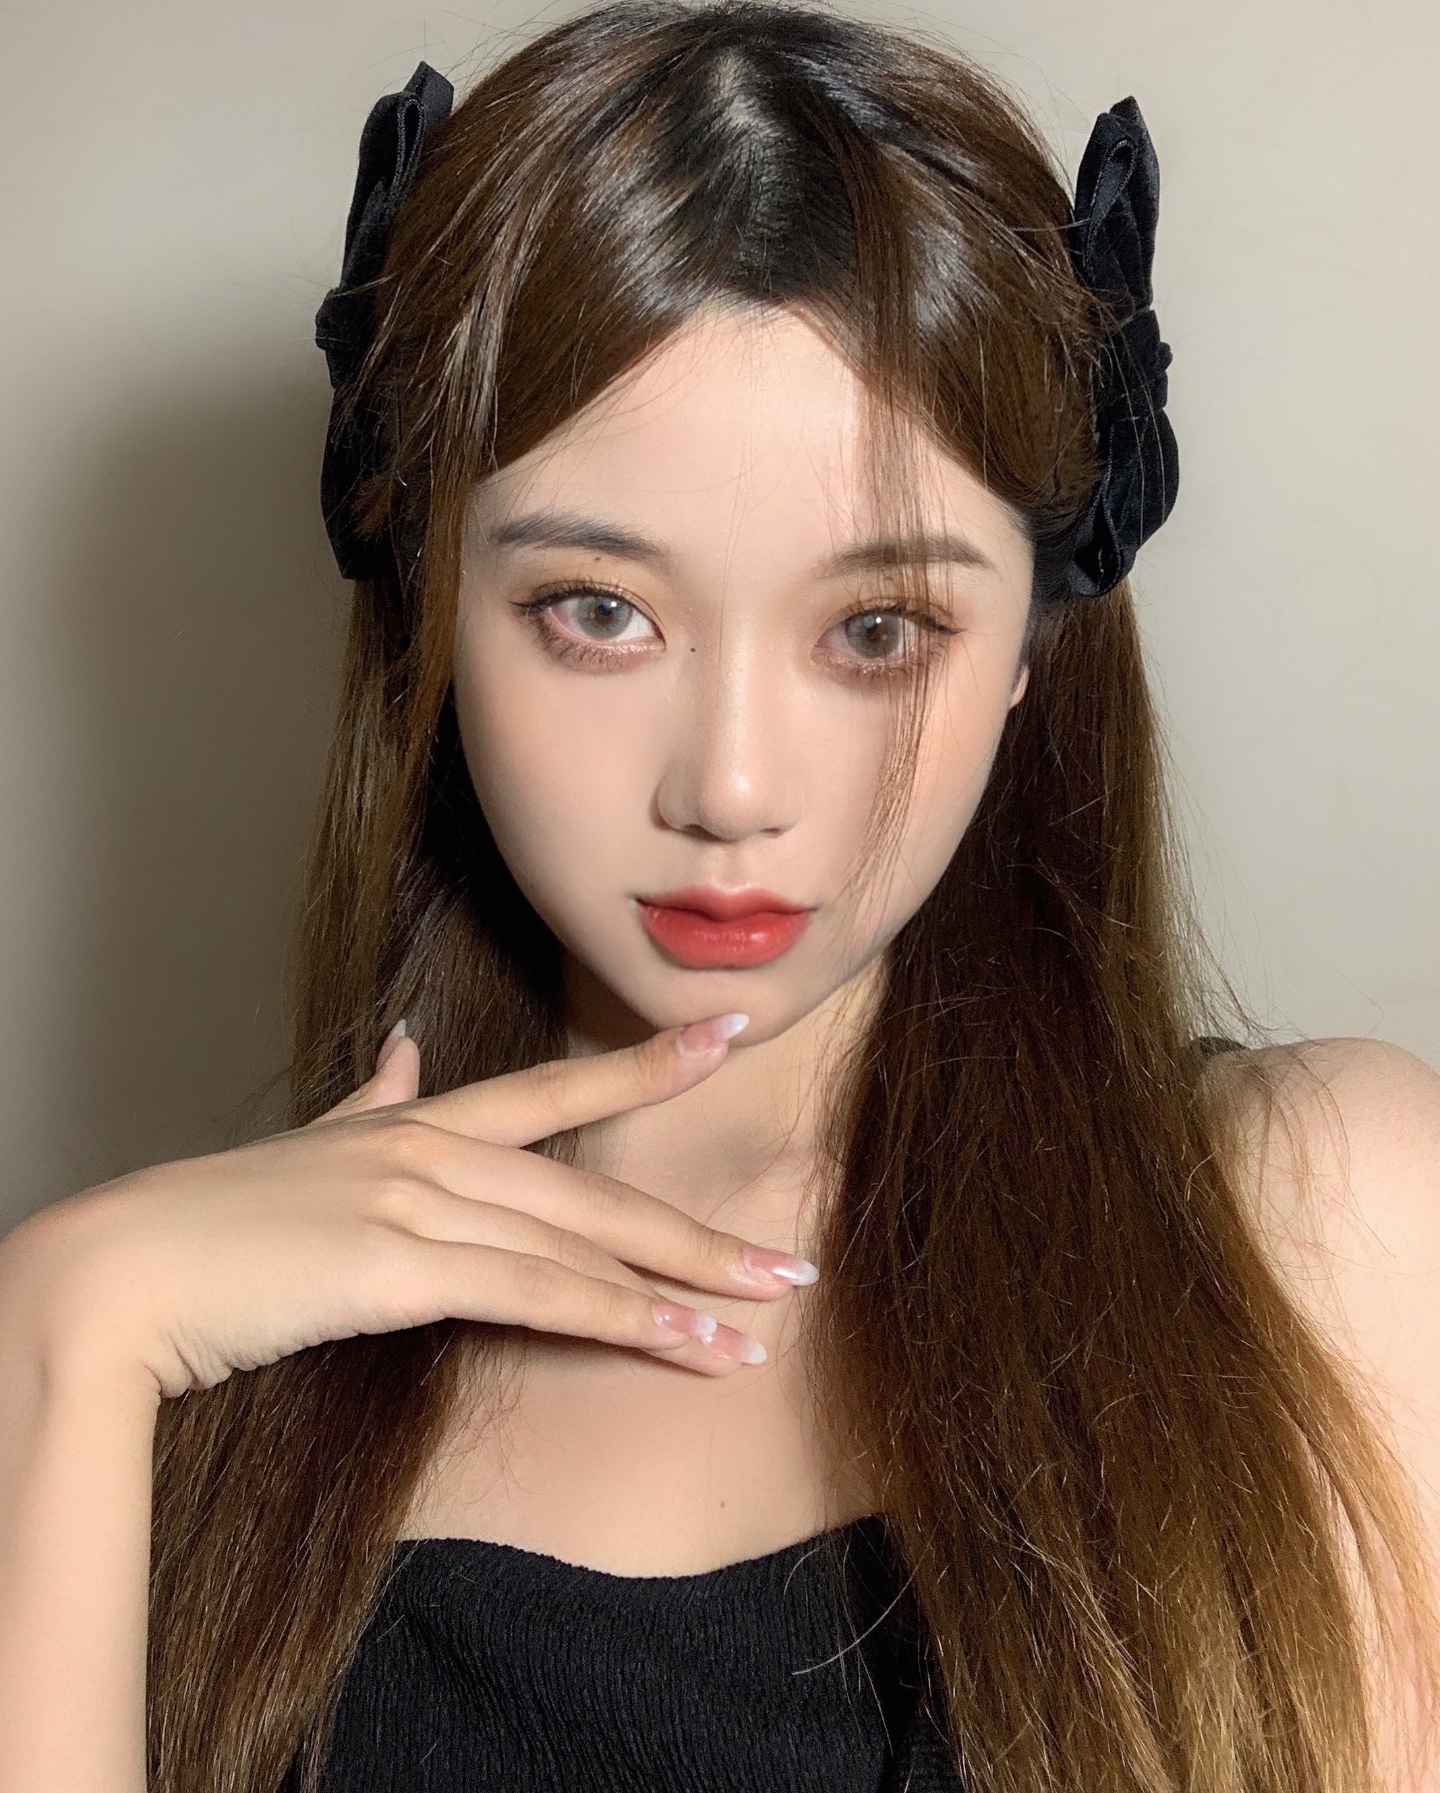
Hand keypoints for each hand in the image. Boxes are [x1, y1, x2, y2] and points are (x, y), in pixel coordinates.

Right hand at [0, 1016, 815, 1398]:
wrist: (123, 1272)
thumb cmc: (212, 1224)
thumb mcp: (307, 1149)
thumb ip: (370, 1099)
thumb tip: (406, 1051)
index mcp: (418, 1123)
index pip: (555, 1091)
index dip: (645, 1068)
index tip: (723, 1039)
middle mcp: (433, 1149)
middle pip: (595, 1190)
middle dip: (699, 1231)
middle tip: (790, 1260)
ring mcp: (419, 1201)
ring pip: (581, 1243)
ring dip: (683, 1288)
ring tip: (763, 1318)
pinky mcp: (400, 1266)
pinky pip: (537, 1294)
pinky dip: (621, 1320)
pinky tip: (686, 1345)